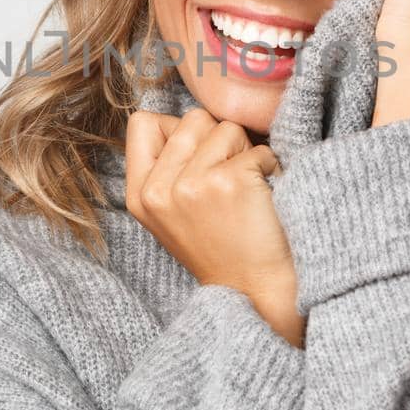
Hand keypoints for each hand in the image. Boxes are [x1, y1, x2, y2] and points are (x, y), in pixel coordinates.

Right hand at [125, 107, 305, 346]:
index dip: (175, 129)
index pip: (142, 121)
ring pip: (226, 127)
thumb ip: (167, 167)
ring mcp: (191, 186)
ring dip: (245, 152)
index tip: (195, 158)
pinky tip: (263, 199)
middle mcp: (158, 190)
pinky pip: (258, 148)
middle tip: (227, 180)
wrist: (256, 291)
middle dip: (218, 140)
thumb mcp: (172, 213)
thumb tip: (185, 118)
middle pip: (192, 118)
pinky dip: (270, 168)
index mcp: (139, 196)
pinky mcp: (227, 182)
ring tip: (245, 190)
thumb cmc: (222, 246)